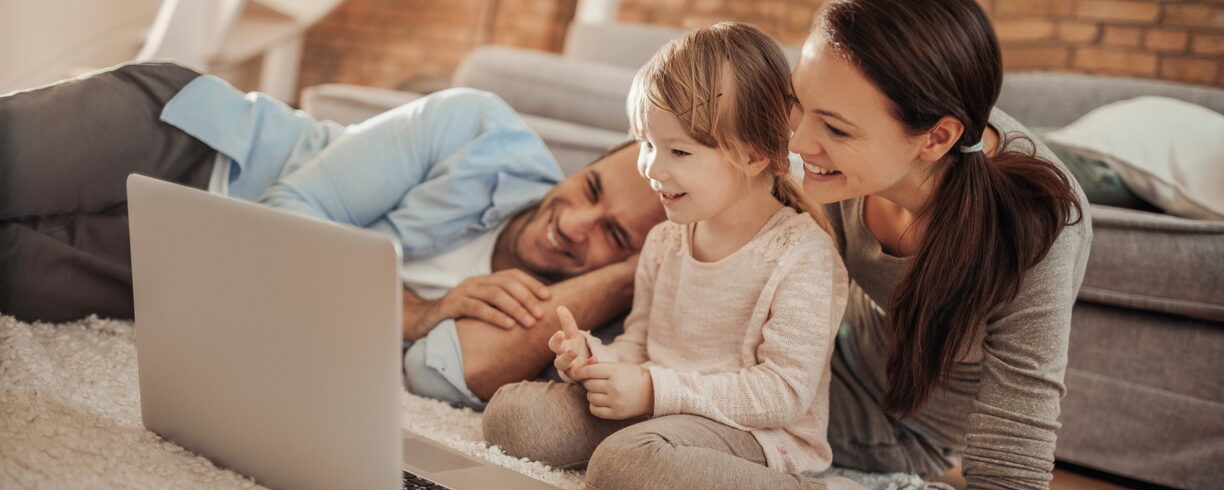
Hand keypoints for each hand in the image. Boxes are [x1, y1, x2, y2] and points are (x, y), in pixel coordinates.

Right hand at [428, 269, 550, 328]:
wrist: (423, 321)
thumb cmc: (459, 318)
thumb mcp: (481, 308)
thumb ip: (501, 306)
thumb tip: (533, 313)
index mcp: (484, 280)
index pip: (512, 275)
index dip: (531, 284)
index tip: (548, 296)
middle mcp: (475, 282)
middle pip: (506, 283)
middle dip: (527, 297)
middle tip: (541, 314)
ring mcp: (462, 292)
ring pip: (494, 294)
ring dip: (515, 307)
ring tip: (529, 322)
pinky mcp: (451, 305)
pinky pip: (476, 308)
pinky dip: (494, 316)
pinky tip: (508, 325)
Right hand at [548, 306, 592, 377]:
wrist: (584, 362)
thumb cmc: (576, 346)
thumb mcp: (573, 334)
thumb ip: (567, 322)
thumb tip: (560, 307)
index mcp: (560, 349)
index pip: (553, 345)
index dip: (556, 339)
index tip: (561, 333)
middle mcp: (563, 360)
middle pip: (558, 361)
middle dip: (564, 356)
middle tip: (572, 349)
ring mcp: (572, 370)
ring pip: (568, 370)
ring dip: (571, 361)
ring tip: (576, 353)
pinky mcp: (580, 376)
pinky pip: (583, 374)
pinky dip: (589, 366)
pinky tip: (595, 359)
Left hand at [570, 361, 652, 419]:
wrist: (653, 393)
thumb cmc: (633, 377)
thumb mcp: (620, 367)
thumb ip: (600, 366)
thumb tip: (581, 367)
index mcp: (616, 372)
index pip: (590, 371)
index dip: (580, 372)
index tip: (577, 373)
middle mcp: (615, 387)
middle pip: (589, 385)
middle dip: (588, 382)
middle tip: (596, 382)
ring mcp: (616, 402)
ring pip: (590, 397)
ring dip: (592, 394)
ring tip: (601, 391)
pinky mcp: (616, 414)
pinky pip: (594, 410)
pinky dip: (594, 405)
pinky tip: (601, 401)